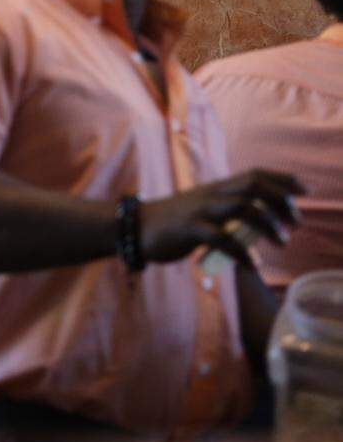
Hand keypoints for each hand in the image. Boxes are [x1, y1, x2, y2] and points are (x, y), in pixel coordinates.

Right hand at [141, 169, 304, 267]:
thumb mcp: (202, 213)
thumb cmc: (171, 224)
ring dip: (268, 224)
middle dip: (281, 201)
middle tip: (295, 222)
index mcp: (216, 188)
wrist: (135, 228)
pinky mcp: (190, 229)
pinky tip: (252, 266)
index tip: (305, 190)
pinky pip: (223, 240)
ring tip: (282, 241)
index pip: (255, 174)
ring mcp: (201, 210)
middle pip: (254, 187)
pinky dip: (242, 254)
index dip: (283, 179)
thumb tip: (254, 234)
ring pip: (244, 208)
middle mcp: (211, 194)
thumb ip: (226, 217)